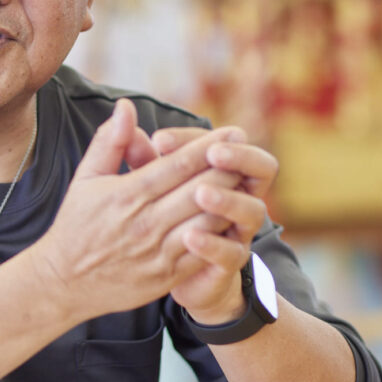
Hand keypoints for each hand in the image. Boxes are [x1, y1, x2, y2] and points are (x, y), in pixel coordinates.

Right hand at [29, 99, 243, 321]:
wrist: (65, 282)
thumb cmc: (77, 224)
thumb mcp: (86, 179)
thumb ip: (109, 142)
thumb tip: (125, 107)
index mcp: (127, 195)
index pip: (179, 165)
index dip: (210, 147)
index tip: (232, 131)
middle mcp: (145, 223)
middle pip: (201, 191)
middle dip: (228, 169)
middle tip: (247, 152)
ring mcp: (158, 253)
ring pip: (208, 221)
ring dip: (229, 201)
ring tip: (244, 183)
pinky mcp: (166, 277)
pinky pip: (204, 253)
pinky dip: (221, 235)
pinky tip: (232, 219)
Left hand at [148, 127, 278, 322]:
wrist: (160, 269)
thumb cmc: (152, 211)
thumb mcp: (141, 179)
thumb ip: (136, 150)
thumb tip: (124, 112)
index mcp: (220, 168)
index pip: (223, 141)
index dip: (194, 138)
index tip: (159, 141)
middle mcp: (238, 195)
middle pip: (257, 167)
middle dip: (235, 158)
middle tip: (211, 153)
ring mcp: (237, 229)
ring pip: (253, 210)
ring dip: (229, 200)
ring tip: (201, 193)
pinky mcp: (228, 261)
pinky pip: (231, 252)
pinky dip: (213, 244)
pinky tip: (190, 237)